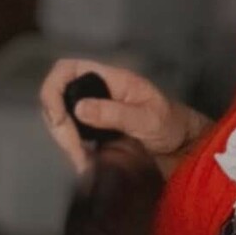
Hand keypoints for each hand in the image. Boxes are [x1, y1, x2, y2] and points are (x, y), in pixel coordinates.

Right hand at [38, 59, 207, 176]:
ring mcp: (94, 109)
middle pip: (57, 98)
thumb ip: (114, 113)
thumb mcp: (147, 119)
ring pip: (62, 119)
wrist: (182, 144)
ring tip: (82, 163)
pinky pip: (73, 136)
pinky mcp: (94, 129)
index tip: (59, 118)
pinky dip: (73, 150)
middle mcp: (97, 90)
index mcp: (109, 78)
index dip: (53, 89)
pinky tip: (85, 164)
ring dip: (65, 141)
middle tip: (76, 152)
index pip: (66, 69)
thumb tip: (79, 108)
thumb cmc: (171, 124)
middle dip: (60, 126)